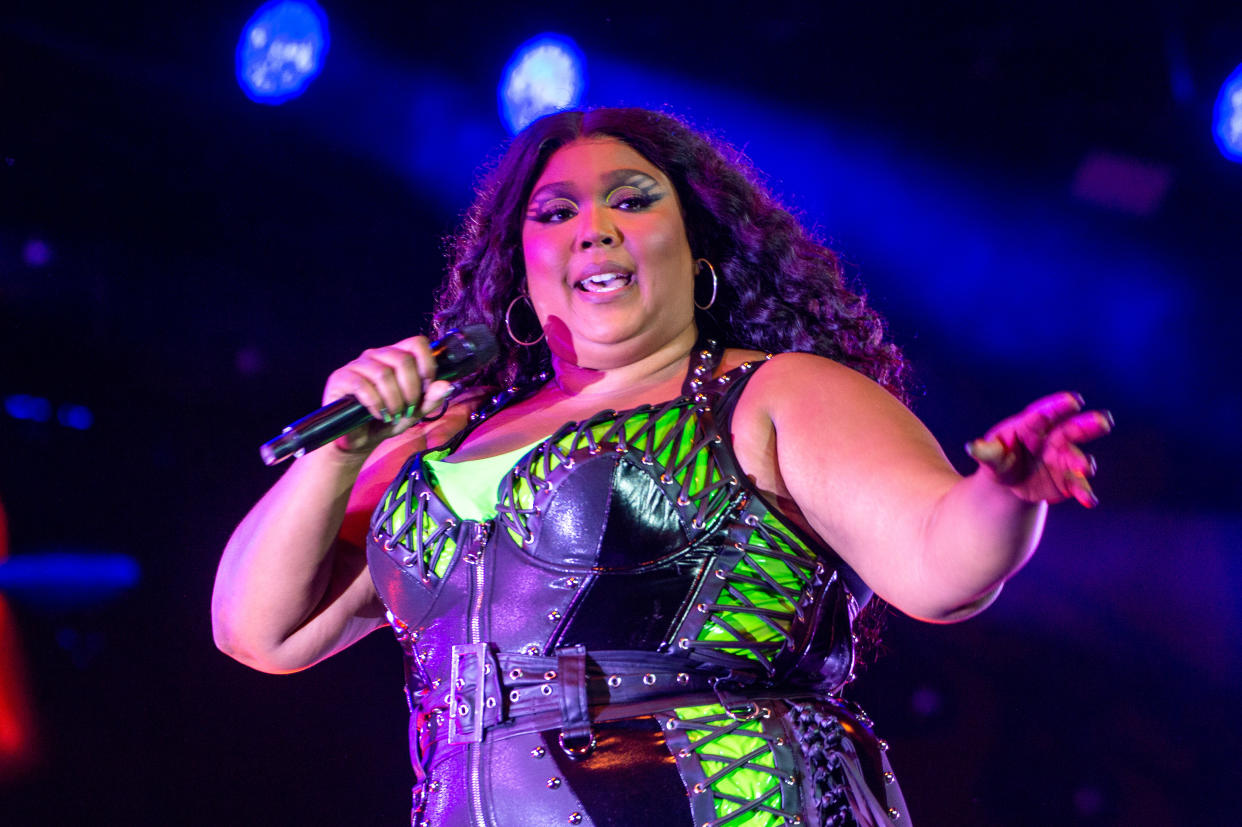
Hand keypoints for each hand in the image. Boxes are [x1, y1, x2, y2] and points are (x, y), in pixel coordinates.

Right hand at [321, 336, 454, 454]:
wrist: (359, 440)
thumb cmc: (387, 421)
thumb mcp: (414, 413)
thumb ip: (431, 399)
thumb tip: (447, 385)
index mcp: (396, 357)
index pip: (417, 342)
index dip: (427, 364)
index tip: (428, 388)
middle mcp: (377, 355)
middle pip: (403, 359)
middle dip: (411, 390)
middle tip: (409, 409)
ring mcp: (357, 365)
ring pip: (383, 373)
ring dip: (394, 400)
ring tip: (393, 415)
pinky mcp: (341, 377)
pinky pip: (362, 385)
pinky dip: (375, 403)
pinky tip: (378, 414)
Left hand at [966, 392, 1112, 507]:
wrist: (1010, 484)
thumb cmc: (1000, 460)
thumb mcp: (990, 457)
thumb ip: (987, 453)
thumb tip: (972, 447)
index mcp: (1032, 426)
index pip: (1045, 413)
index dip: (1059, 406)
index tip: (1073, 400)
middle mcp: (1053, 439)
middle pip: (1071, 429)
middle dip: (1087, 425)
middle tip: (1103, 422)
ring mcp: (1063, 459)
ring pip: (1077, 458)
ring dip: (1082, 462)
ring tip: (1085, 469)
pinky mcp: (1068, 480)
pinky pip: (1077, 485)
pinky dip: (1083, 492)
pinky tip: (1089, 500)